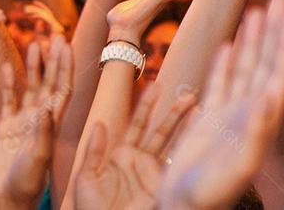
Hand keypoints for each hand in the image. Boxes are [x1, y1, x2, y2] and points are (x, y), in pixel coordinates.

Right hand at [0, 36, 73, 209]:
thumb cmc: (27, 184)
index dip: (65, 66)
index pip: (62, 88)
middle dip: (52, 59)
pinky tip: (7, 67)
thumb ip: (42, 133)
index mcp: (51, 124)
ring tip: (34, 42)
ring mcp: (22, 122)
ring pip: (30, 86)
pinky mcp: (4, 127)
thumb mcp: (38, 158)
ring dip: (33, 66)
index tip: (66, 45)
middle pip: (48, 82)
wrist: (6, 199)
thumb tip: (46, 107)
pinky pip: (8, 100)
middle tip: (54, 35)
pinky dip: (8, 83)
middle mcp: (39, 119)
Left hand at [74, 84, 195, 209]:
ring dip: (185, 127)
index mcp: (121, 155)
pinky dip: (186, 149)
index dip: (146, 106)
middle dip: (173, 112)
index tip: (155, 85)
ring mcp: (153, 174)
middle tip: (187, 93)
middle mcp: (141, 162)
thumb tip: (100, 123)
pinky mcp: (162, 187)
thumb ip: (94, 150)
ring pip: (172, 145)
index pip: (138, 124)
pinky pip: (175, 166)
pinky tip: (197, 134)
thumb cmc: (91, 208)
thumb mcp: (86, 177)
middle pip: (160, 131)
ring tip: (197, 106)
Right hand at [159, 0, 283, 209]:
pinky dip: (225, 63)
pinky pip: (220, 84)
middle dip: (273, 33)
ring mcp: (229, 115)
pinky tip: (228, 44)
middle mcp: (250, 114)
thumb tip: (269, 98)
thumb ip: (253, 133)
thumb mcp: (236, 166)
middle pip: (264, 64)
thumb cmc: (208, 197)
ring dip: (252, 40)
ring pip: (244, 69)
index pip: (277, 73)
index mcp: (260, 122)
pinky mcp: (209, 121)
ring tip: (258, 11)